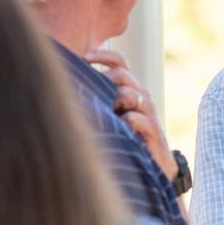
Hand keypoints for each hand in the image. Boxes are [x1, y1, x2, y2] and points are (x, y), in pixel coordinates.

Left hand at [84, 48, 176, 181]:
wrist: (154, 168)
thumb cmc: (126, 142)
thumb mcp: (110, 118)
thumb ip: (98, 101)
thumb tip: (68, 88)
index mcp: (131, 90)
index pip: (120, 63)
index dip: (104, 56)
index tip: (85, 57)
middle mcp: (141, 98)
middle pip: (123, 75)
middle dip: (105, 79)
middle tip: (90, 91)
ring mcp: (148, 113)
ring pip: (130, 94)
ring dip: (114, 101)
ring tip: (106, 113)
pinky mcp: (153, 131)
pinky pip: (136, 118)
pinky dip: (126, 121)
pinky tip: (119, 129)